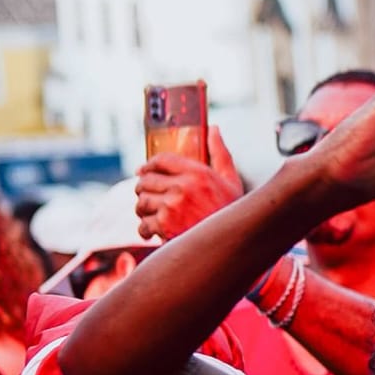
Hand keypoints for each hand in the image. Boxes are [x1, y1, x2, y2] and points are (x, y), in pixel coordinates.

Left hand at [135, 126, 243, 240]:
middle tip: (145, 195)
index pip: (161, 160)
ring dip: (142, 209)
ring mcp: (172, 207)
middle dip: (143, 188)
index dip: (148, 165)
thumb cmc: (232, 214)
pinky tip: (151, 231)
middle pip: (146, 180)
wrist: (233, 245)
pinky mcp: (165, 227)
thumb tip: (214, 129)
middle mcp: (183, 187)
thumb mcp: (231, 180)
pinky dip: (145, 230)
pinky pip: (143, 224)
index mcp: (197, 173)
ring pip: (142, 202)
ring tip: (149, 214)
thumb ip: (220, 153)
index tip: (142, 171)